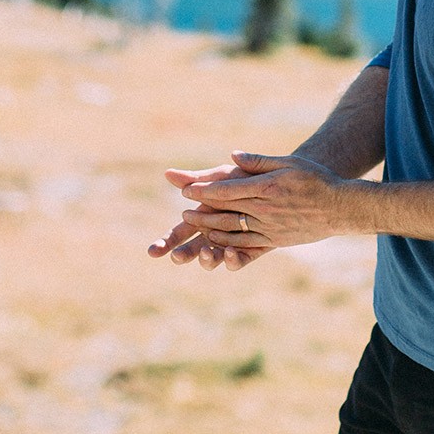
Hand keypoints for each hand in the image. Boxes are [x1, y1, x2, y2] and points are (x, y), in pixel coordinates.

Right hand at [147, 163, 269, 270]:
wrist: (280, 184)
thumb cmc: (246, 178)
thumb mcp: (221, 177)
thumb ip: (197, 179)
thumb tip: (168, 173)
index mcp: (201, 218)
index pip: (178, 234)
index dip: (165, 243)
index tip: (153, 252)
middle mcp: (212, 234)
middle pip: (192, 251)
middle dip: (183, 255)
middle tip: (178, 257)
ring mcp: (230, 243)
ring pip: (214, 259)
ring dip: (207, 259)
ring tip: (207, 253)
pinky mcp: (250, 250)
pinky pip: (239, 260)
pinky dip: (233, 259)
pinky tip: (232, 252)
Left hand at [178, 152, 356, 252]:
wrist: (340, 207)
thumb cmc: (316, 179)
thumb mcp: (289, 162)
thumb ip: (259, 161)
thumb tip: (233, 156)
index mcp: (266, 187)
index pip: (227, 190)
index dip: (204, 191)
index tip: (186, 190)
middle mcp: (265, 210)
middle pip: (224, 212)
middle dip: (200, 211)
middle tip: (182, 211)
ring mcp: (269, 227)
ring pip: (231, 230)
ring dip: (208, 228)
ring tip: (192, 224)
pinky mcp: (275, 240)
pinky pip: (245, 243)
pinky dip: (226, 242)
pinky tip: (214, 240)